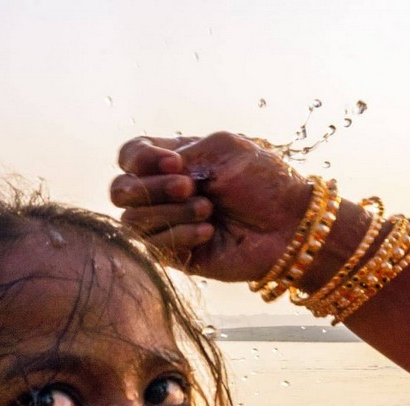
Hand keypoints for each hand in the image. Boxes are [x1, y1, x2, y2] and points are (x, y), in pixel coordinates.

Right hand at [111, 133, 311, 282]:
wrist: (290, 225)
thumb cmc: (264, 182)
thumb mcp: (223, 147)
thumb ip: (180, 151)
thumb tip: (146, 175)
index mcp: (173, 161)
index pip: (129, 156)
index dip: (140, 158)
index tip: (176, 163)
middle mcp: (164, 193)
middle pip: (119, 189)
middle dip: (152, 187)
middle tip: (190, 187)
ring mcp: (167, 225)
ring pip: (132, 219)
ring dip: (172, 212)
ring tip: (209, 211)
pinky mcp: (175, 255)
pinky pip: (153, 245)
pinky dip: (180, 235)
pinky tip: (209, 232)